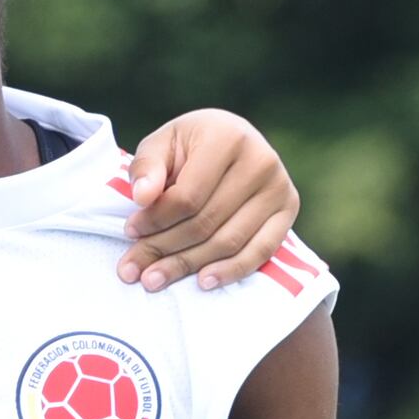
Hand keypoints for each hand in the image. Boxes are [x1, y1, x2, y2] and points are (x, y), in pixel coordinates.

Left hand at [115, 108, 303, 292]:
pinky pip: (261, 250)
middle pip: (206, 223)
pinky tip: (203, 282)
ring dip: (188, 265)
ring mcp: (279, 186)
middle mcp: (261, 159)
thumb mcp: (160, 145)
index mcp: (227, 137)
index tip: (129, 232)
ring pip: (228, 241)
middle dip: (164, 248)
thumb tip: (142, 197)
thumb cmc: (188, 147)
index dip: (155, 220)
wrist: (229, 142)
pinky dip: (232, 270)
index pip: (188, 196)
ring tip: (153, 280)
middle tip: (131, 269)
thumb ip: (147, 168)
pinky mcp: (289, 208)